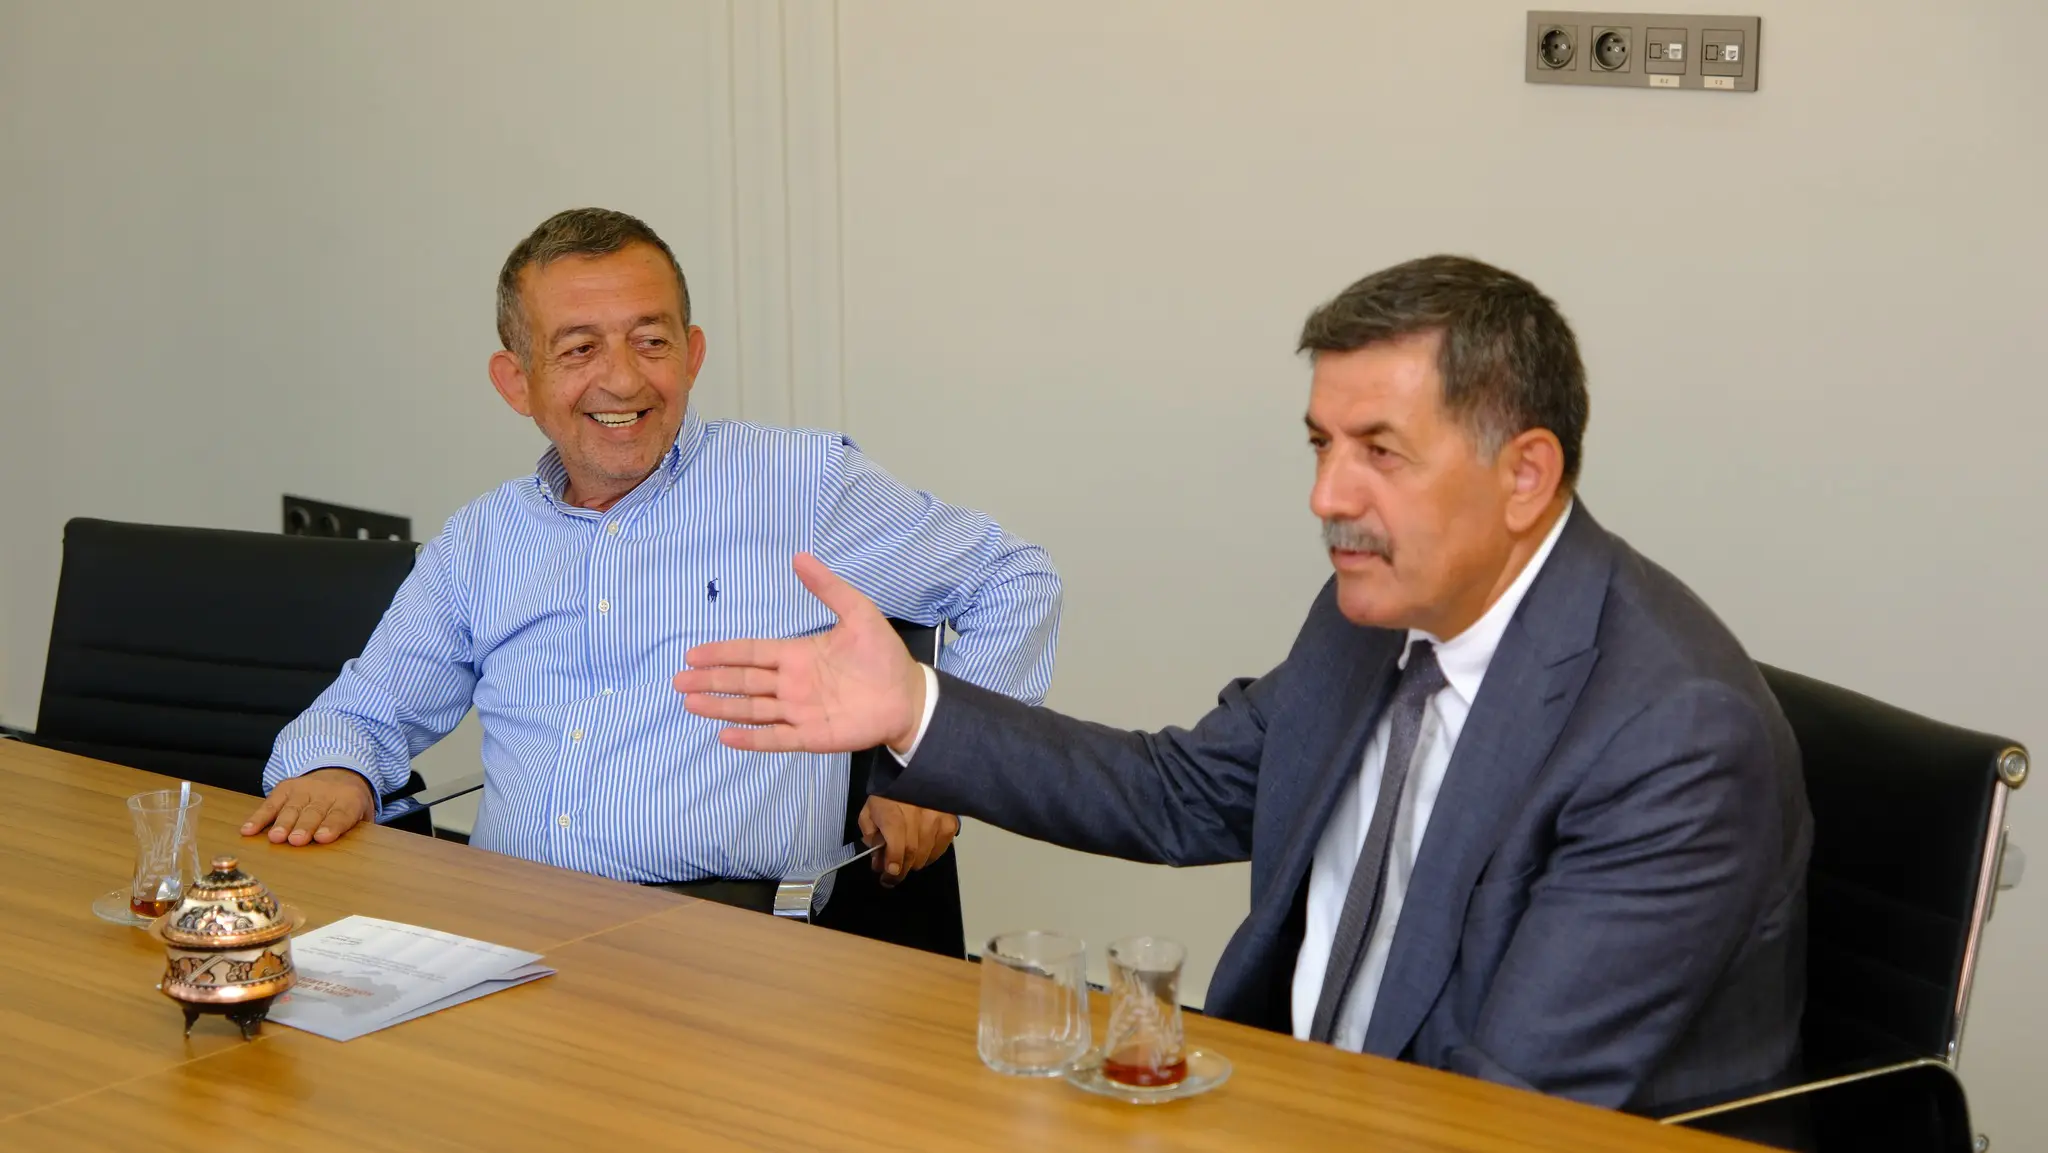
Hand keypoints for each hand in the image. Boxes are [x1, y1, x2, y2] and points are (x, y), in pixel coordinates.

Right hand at [240, 768, 374, 845]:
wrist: (340, 771)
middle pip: (314, 812)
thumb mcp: (364, 813)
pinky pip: (271, 803)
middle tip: (296, 840)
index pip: (341, 814)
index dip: (332, 825)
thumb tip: (356, 855)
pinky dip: (259, 817)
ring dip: (282, 823)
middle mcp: (326, 792)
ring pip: (292, 807)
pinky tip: (249, 830)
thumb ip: (359, 830)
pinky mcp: (285, 788)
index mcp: (349, 800)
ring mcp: (304, 788)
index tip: (322, 838)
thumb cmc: (349, 803)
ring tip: (275, 838)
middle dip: (305, 826)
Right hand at [674, 553, 926, 753]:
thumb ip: (828, 588)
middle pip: (743, 681)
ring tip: (691, 703)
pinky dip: (751, 738)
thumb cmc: (883, 655)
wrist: (908, 695)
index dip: (723, 653)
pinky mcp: (811, 736)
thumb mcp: (858, 613)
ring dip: (722, 707)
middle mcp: (791, 684)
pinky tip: (725, 736)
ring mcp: (798, 711)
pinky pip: (776, 737)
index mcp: (797, 655)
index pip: (751, 653)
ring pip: (751, 709)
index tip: (694, 654)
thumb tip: (799, 556)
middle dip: (711, 681)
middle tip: (679, 681)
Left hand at [858, 796, 959, 886]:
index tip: (889, 875)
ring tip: (909, 858)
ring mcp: (936, 820)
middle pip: (912, 855)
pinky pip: (942, 848)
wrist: (909, 771)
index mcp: (893, 816)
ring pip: (927, 855)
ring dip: (916, 862)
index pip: (897, 850)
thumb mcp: (869, 813)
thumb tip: (879, 861)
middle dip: (902, 868)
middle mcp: (917, 819)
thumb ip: (871, 838)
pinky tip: (924, 850)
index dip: (894, 867)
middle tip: (895, 870)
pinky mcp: (950, 821)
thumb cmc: (887, 794)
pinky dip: (932, 854)